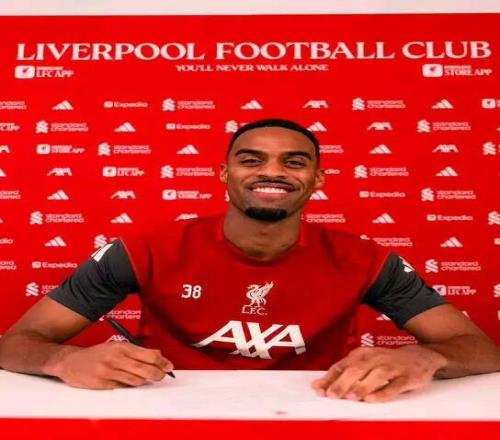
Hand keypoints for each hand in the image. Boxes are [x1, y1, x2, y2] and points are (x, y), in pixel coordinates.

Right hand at [45, 342, 173, 389]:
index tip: (169, 366)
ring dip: (144, 381)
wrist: (70, 362)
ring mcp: (109, 372)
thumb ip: (136, 351)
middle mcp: (116, 359)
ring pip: (137, 381)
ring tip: (145, 377)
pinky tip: (128, 381)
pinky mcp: (104, 384)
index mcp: (121, 347)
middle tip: (162, 375)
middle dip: (158, 374)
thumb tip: (158, 356)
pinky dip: (129, 386)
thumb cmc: (96, 354)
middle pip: (146, 370)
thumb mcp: (116, 346)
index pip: (149, 355)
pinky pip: (124, 387)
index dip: (162, 362)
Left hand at [311, 345, 446, 402]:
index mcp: (363, 355)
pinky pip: (395, 385)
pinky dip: (384, 392)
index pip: (343, 365)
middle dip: (343, 383)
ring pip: (376, 376)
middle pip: (357, 369)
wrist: (420, 356)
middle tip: (332, 395)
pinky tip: (374, 399)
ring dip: (362, 386)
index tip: (319, 389)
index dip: (330, 377)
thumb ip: (345, 373)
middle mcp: (376, 358)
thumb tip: (321, 386)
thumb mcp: (366, 363)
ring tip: (351, 397)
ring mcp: (392, 367)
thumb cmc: (387, 362)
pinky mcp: (407, 377)